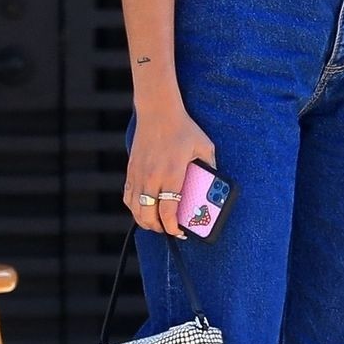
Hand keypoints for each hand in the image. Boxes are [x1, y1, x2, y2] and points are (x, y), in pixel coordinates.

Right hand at [124, 105, 215, 236]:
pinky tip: (142, 209)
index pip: (168, 210)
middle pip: (149, 215)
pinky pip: (128, 197)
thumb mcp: (204, 146)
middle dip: (159, 228)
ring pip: (135, 209)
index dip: (172, 226)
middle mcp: (152, 177)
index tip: (179, 232)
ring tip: (156, 224)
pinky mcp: (131, 171)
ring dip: (145, 221)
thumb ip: (210, 166)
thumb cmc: (183, 128)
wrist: (158, 111)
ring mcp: (139, 175)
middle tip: (169, 230)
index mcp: (171, 174)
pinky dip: (134, 208)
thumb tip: (215, 183)